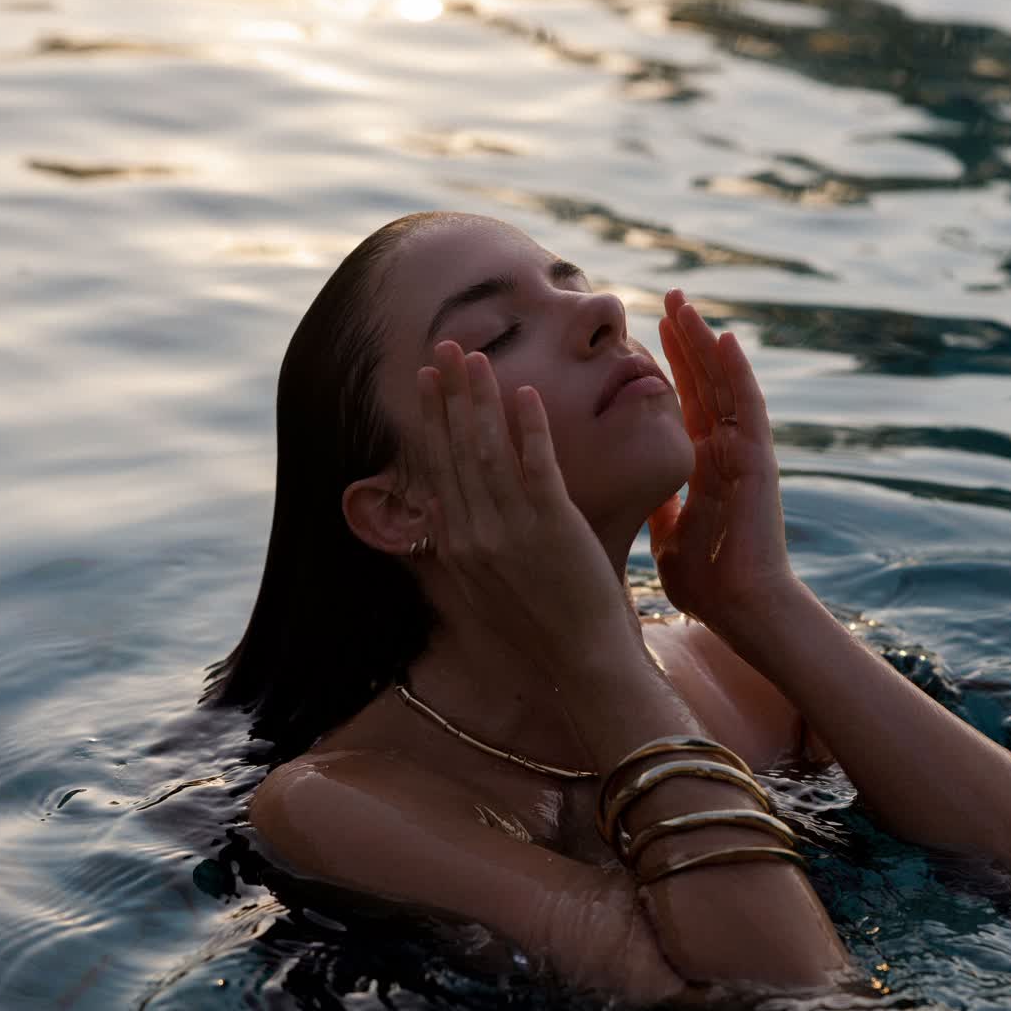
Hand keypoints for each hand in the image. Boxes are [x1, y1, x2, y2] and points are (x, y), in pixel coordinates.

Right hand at [417, 340, 642, 678]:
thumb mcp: (483, 586)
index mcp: (456, 547)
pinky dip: (531, 427)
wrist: (582, 662)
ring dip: (481, 400)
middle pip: (455, 450)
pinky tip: (528, 392)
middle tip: (443, 348)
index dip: (432, 420)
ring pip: (488, 451)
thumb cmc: (542, 626)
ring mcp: (510, 531)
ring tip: (477, 358)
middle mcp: (474, 535)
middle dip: (448, 394)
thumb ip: (459, 543)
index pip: (437, 468)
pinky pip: (537, 466)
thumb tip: (435, 505)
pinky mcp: (552, 528)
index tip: (428, 381)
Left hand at [646, 290, 797, 632]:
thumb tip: (636, 488)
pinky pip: (747, 406)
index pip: (684, 401)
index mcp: (703, 464)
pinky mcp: (758, 460)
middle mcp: (726, 449)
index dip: (668, 365)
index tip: (646, 331)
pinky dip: (736, 372)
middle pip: (704, 381)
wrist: (740, 608)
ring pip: (724, 383)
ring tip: (683, 303)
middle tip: (667, 297)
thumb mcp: (666, 532)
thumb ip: (658, 503)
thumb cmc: (707, 580)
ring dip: (704, 342)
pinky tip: (723, 338)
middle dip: (685, 339)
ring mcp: (744, 451)